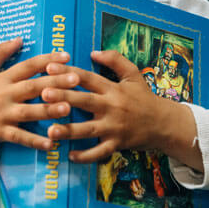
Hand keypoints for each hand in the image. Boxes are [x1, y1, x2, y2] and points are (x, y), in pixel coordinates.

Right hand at [0, 37, 79, 150]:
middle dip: (55, 82)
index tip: (66, 56)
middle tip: (75, 78)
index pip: (28, 66)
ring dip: (48, 110)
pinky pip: (19, 137)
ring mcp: (2, 113)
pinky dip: (34, 140)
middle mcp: (4, 94)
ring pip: (28, 111)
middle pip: (32, 86)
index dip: (47, 60)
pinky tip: (50, 143)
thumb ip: (0, 52)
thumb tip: (19, 38)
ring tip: (68, 109)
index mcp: (3, 78)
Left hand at [42, 50, 167, 162]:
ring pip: (88, 130)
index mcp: (112, 88)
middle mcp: (111, 107)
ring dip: (69, 131)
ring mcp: (114, 127)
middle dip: (64, 98)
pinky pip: (99, 152)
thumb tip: (93, 51)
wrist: (164, 123)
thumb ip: (115, 60)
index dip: (68, 71)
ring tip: (50, 131)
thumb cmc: (144, 97)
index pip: (87, 77)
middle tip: (43, 94)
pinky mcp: (117, 144)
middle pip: (85, 101)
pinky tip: (70, 155)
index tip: (49, 67)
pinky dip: (86, 156)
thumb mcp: (133, 74)